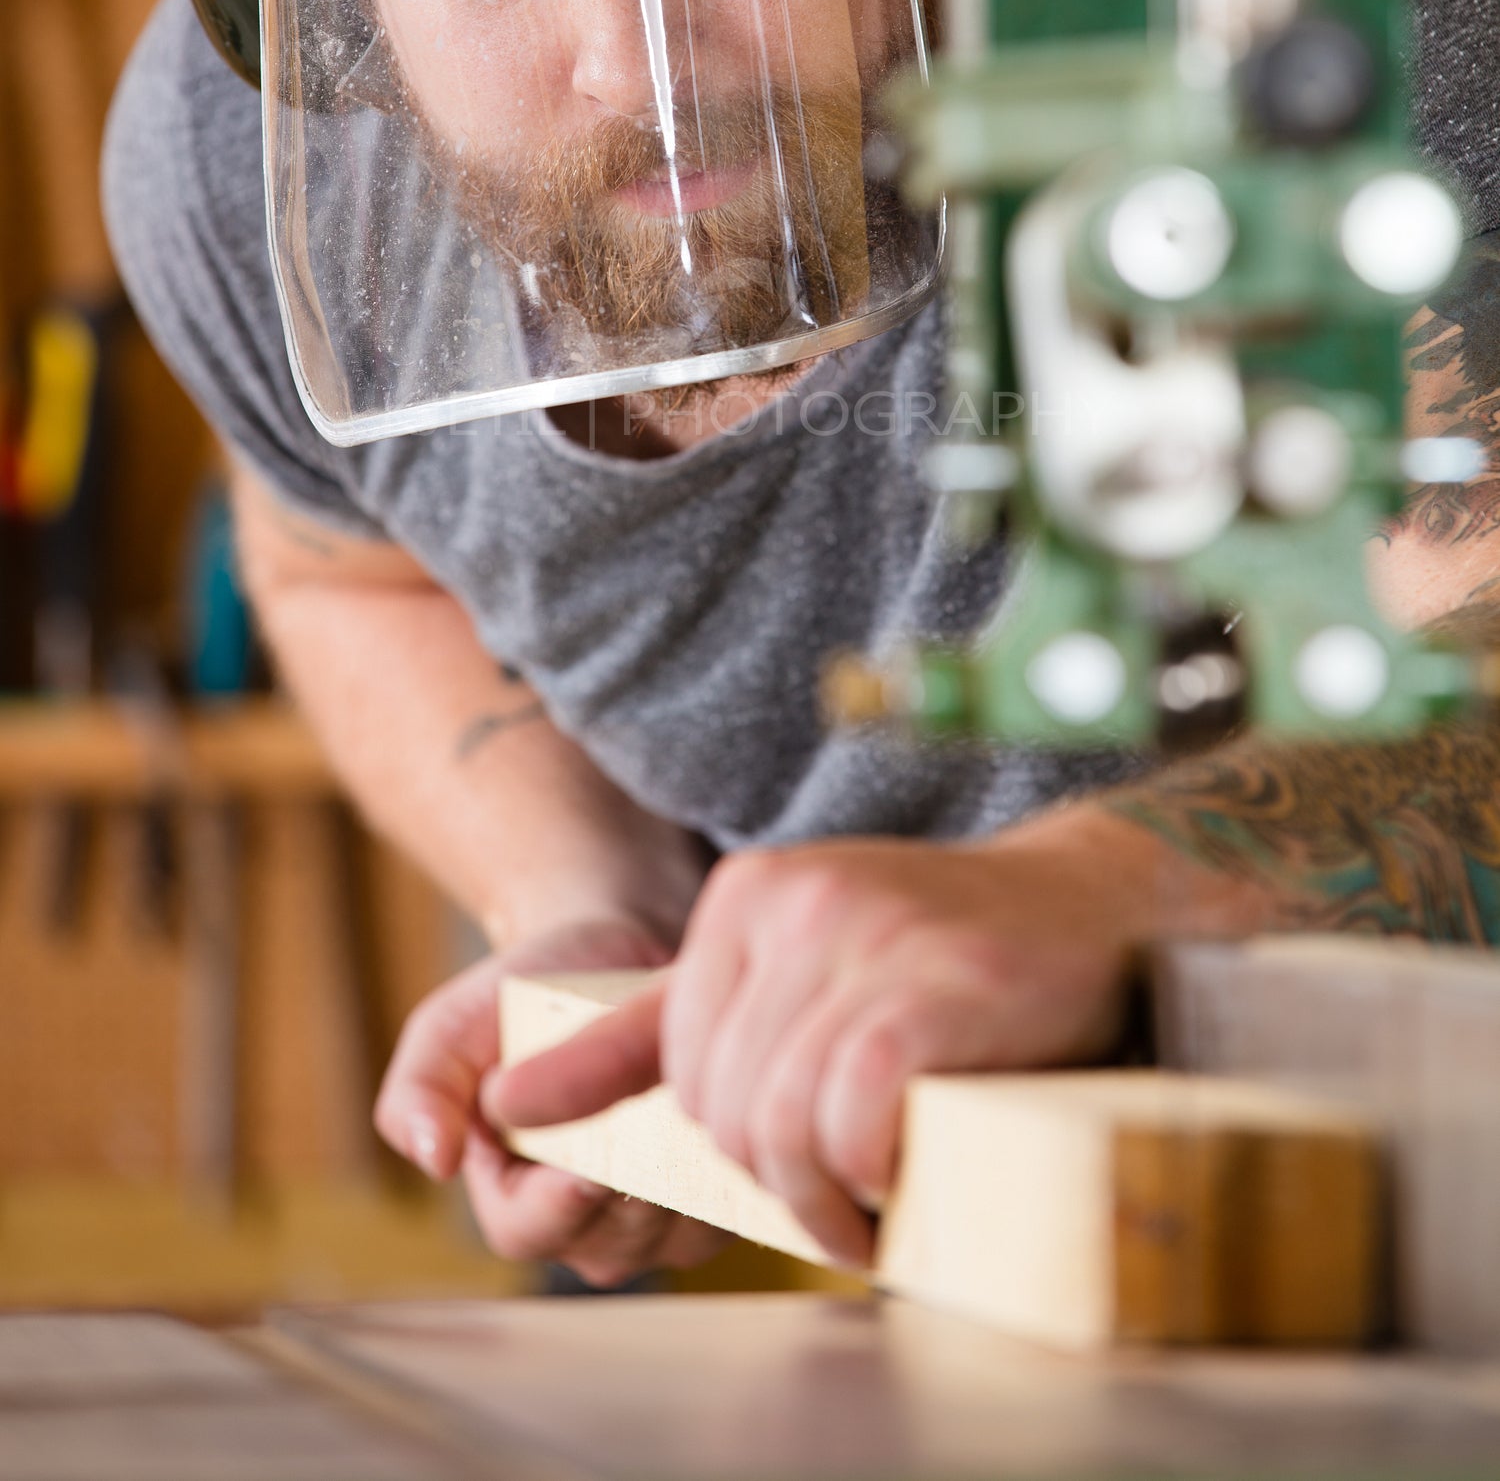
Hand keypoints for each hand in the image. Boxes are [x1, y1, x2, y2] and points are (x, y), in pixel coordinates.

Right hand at [374, 915, 725, 1284]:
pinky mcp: (720, 1196)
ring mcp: (658, 1222)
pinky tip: (738, 1109)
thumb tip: (430, 1161)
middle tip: (665, 1131)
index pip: (531, 1230)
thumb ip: (422, 1086)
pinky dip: (738, 1162)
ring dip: (695, 1173)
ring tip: (706, 1109)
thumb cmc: (525, 991)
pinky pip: (737, 1200)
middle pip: (616, 1236)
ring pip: (682, 1227)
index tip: (590, 1169)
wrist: (612, 955)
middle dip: (638, 1186)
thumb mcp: (455, 1024)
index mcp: (513, 1200)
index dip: (558, 1204)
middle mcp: (588, 1228)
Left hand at [490, 810, 1263, 1268]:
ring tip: (871, 1194)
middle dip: (778, 1178)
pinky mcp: (929, 989)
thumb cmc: (934, 960)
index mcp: (746, 894)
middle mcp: (796, 900)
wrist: (1094, 908)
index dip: (732, 1141)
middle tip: (844, 1189)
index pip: (678, 1073)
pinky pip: (849, 1123)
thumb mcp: (788, 971)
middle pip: (722, 1110)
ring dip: (824, 1196)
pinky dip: (870, 1176)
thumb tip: (506, 1099)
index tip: (794, 1156)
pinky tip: (902, 1172)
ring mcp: (865, 937)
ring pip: (777, 1126)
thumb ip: (644, 1031)